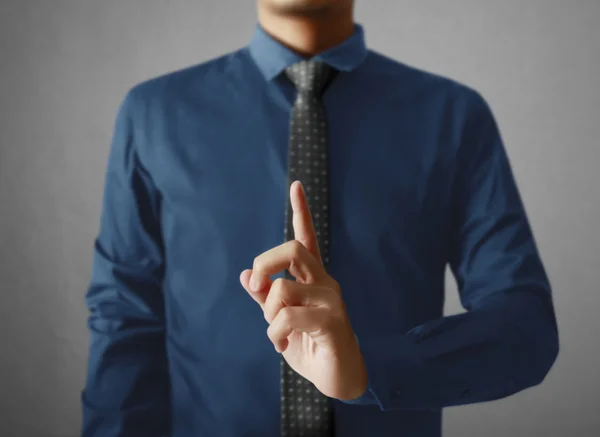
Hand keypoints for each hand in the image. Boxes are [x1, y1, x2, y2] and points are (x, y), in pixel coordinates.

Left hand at [239, 180, 367, 400]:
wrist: (338, 378)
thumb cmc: (310, 345)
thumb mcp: (280, 320)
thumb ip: (266, 298)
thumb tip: (245, 274)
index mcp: (313, 278)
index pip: (307, 238)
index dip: (301, 211)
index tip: (296, 184)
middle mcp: (324, 281)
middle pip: (291, 249)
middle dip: (265, 264)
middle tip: (256, 289)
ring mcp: (330, 299)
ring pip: (282, 288)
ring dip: (268, 314)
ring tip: (277, 333)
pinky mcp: (331, 320)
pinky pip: (286, 316)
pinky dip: (275, 334)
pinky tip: (282, 345)